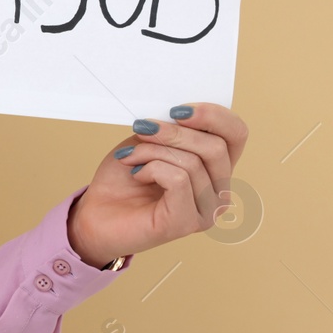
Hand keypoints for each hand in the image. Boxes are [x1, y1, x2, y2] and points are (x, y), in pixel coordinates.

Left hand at [67, 102, 250, 267]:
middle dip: (174, 132)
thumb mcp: (148, 140)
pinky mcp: (186, 223)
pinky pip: (179, 179)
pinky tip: (136, 175)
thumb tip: (181, 113)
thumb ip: (171, 127)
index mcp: (216, 168)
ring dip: (153, 151)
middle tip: (142, 128)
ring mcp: (206, 210)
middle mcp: (219, 191)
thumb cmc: (123, 178)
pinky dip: (152, 169)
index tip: (176, 109)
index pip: (236, 134)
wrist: (95, 214)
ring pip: (193, 162)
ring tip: (130, 157)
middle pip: (216, 147)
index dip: (213, 115)